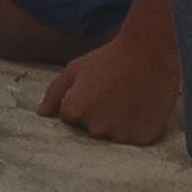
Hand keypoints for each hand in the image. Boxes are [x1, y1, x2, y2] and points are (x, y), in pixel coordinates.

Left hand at [38, 11, 183, 146]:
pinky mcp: (141, 139)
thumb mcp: (75, 69)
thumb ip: (54, 93)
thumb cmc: (111, 57)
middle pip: (92, 132)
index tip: (98, 91)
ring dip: (120, 124)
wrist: (150, 51)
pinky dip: (138, 129)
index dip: (85, 105)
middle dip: (101, 117)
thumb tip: (41, 114)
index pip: (71, 120)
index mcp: (73, 110)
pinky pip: (136, 141)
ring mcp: (118, 135)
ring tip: (130, 99)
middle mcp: (94, 127)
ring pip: (115, 137)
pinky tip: (141, 109)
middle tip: (115, 94)